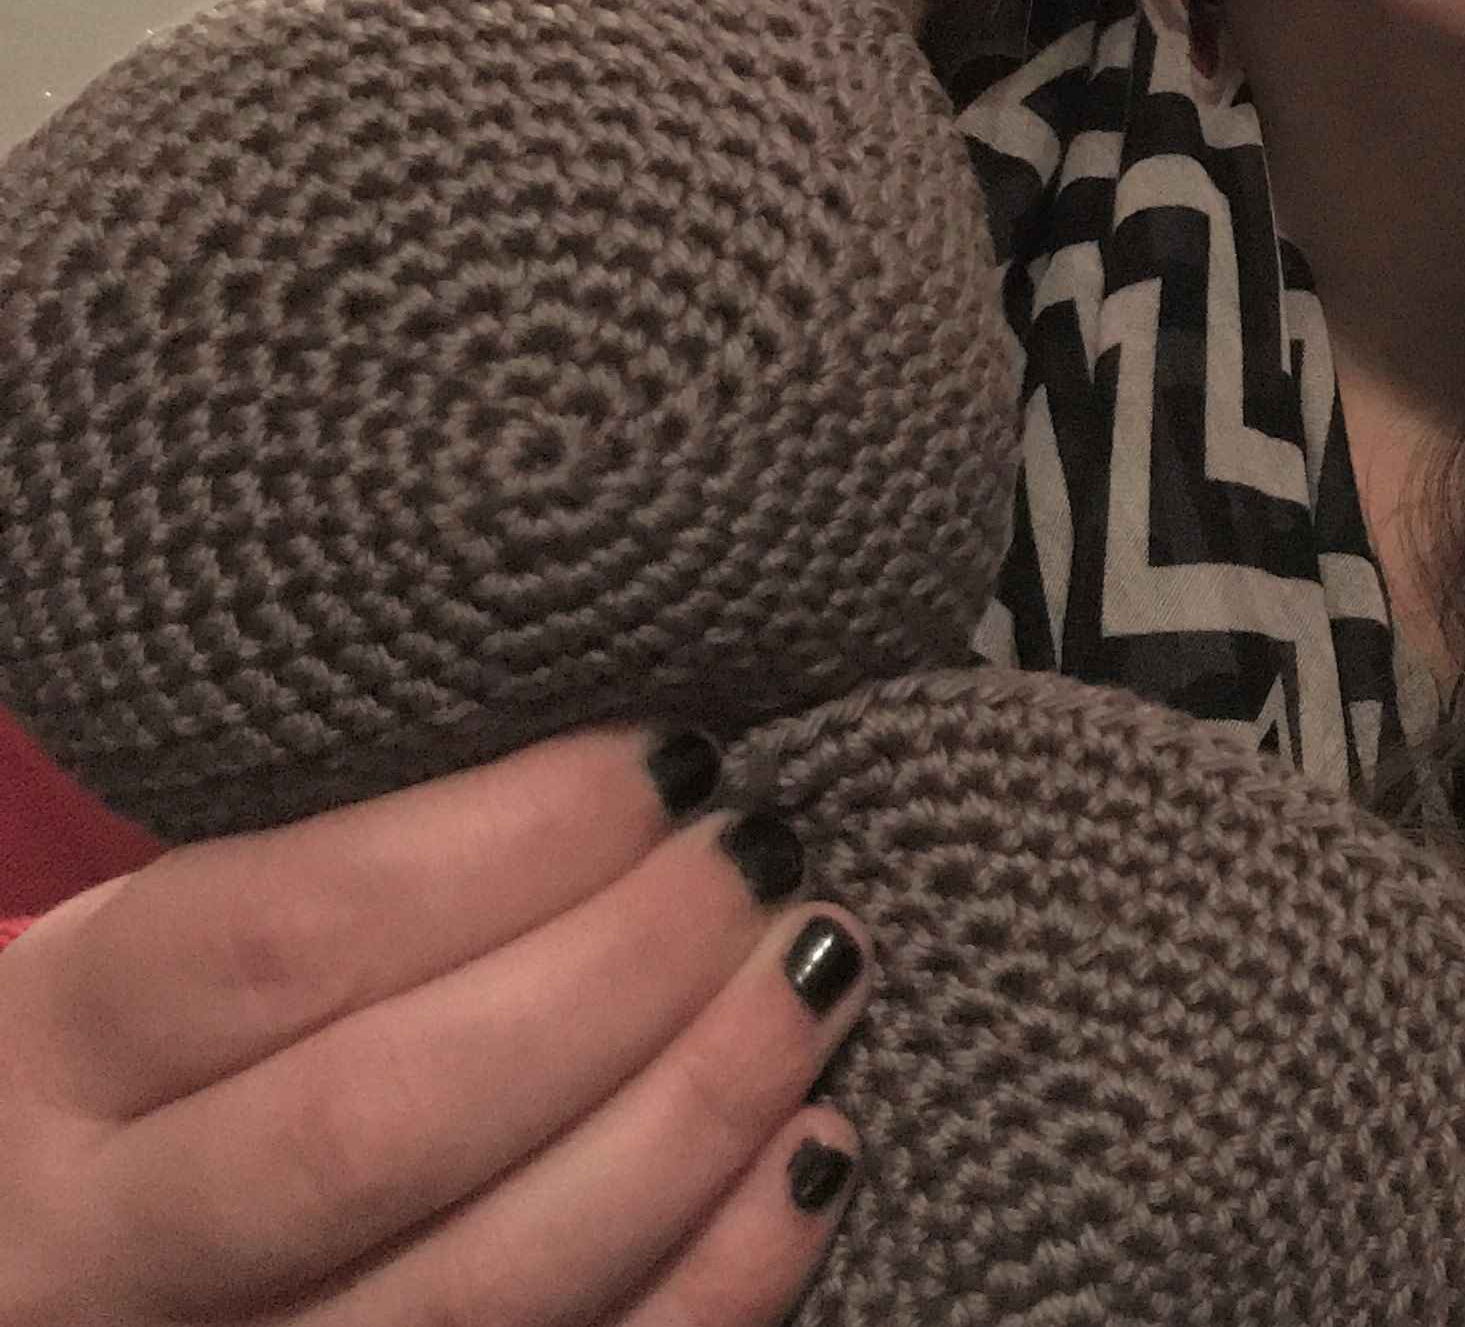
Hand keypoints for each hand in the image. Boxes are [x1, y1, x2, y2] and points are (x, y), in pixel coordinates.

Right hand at [0, 728, 870, 1326]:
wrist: (90, 1250)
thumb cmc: (187, 1036)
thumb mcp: (192, 929)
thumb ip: (354, 864)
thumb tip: (644, 764)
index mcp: (59, 1053)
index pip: (286, 936)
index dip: (508, 840)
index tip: (671, 759)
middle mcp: (104, 1247)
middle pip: (384, 1120)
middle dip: (618, 972)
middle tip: (761, 856)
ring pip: (479, 1284)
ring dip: (692, 1113)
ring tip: (819, 968)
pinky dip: (719, 1275)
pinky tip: (817, 1146)